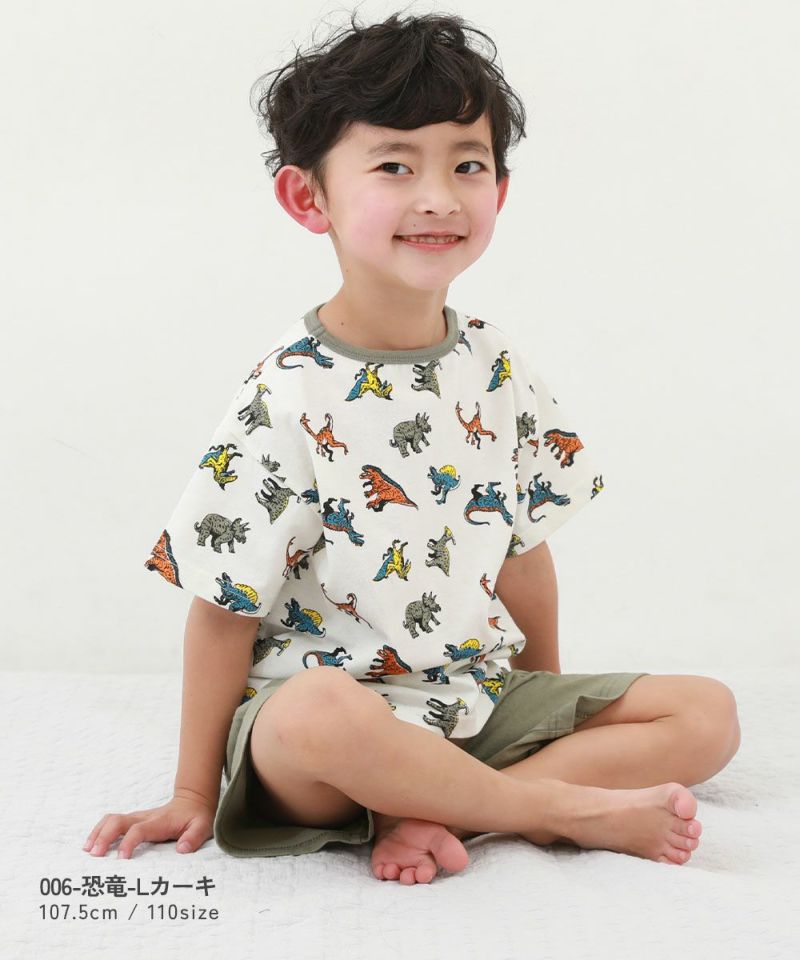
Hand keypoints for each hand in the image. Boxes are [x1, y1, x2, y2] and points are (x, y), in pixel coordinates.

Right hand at [82, 789, 216, 858]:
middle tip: (95, 856)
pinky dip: (99, 831)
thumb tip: (182, 849)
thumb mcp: (202, 826)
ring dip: (98, 833)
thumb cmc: (196, 817)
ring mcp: (137, 817)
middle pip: (118, 821)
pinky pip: (111, 822)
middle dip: (104, 836)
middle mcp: (144, 817)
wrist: (193, 801)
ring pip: (111, 819)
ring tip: (87, 851)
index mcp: (159, 822)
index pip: (139, 830)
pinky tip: (91, 846)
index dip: (129, 843)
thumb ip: (193, 837)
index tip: (121, 859)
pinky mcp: (133, 820)